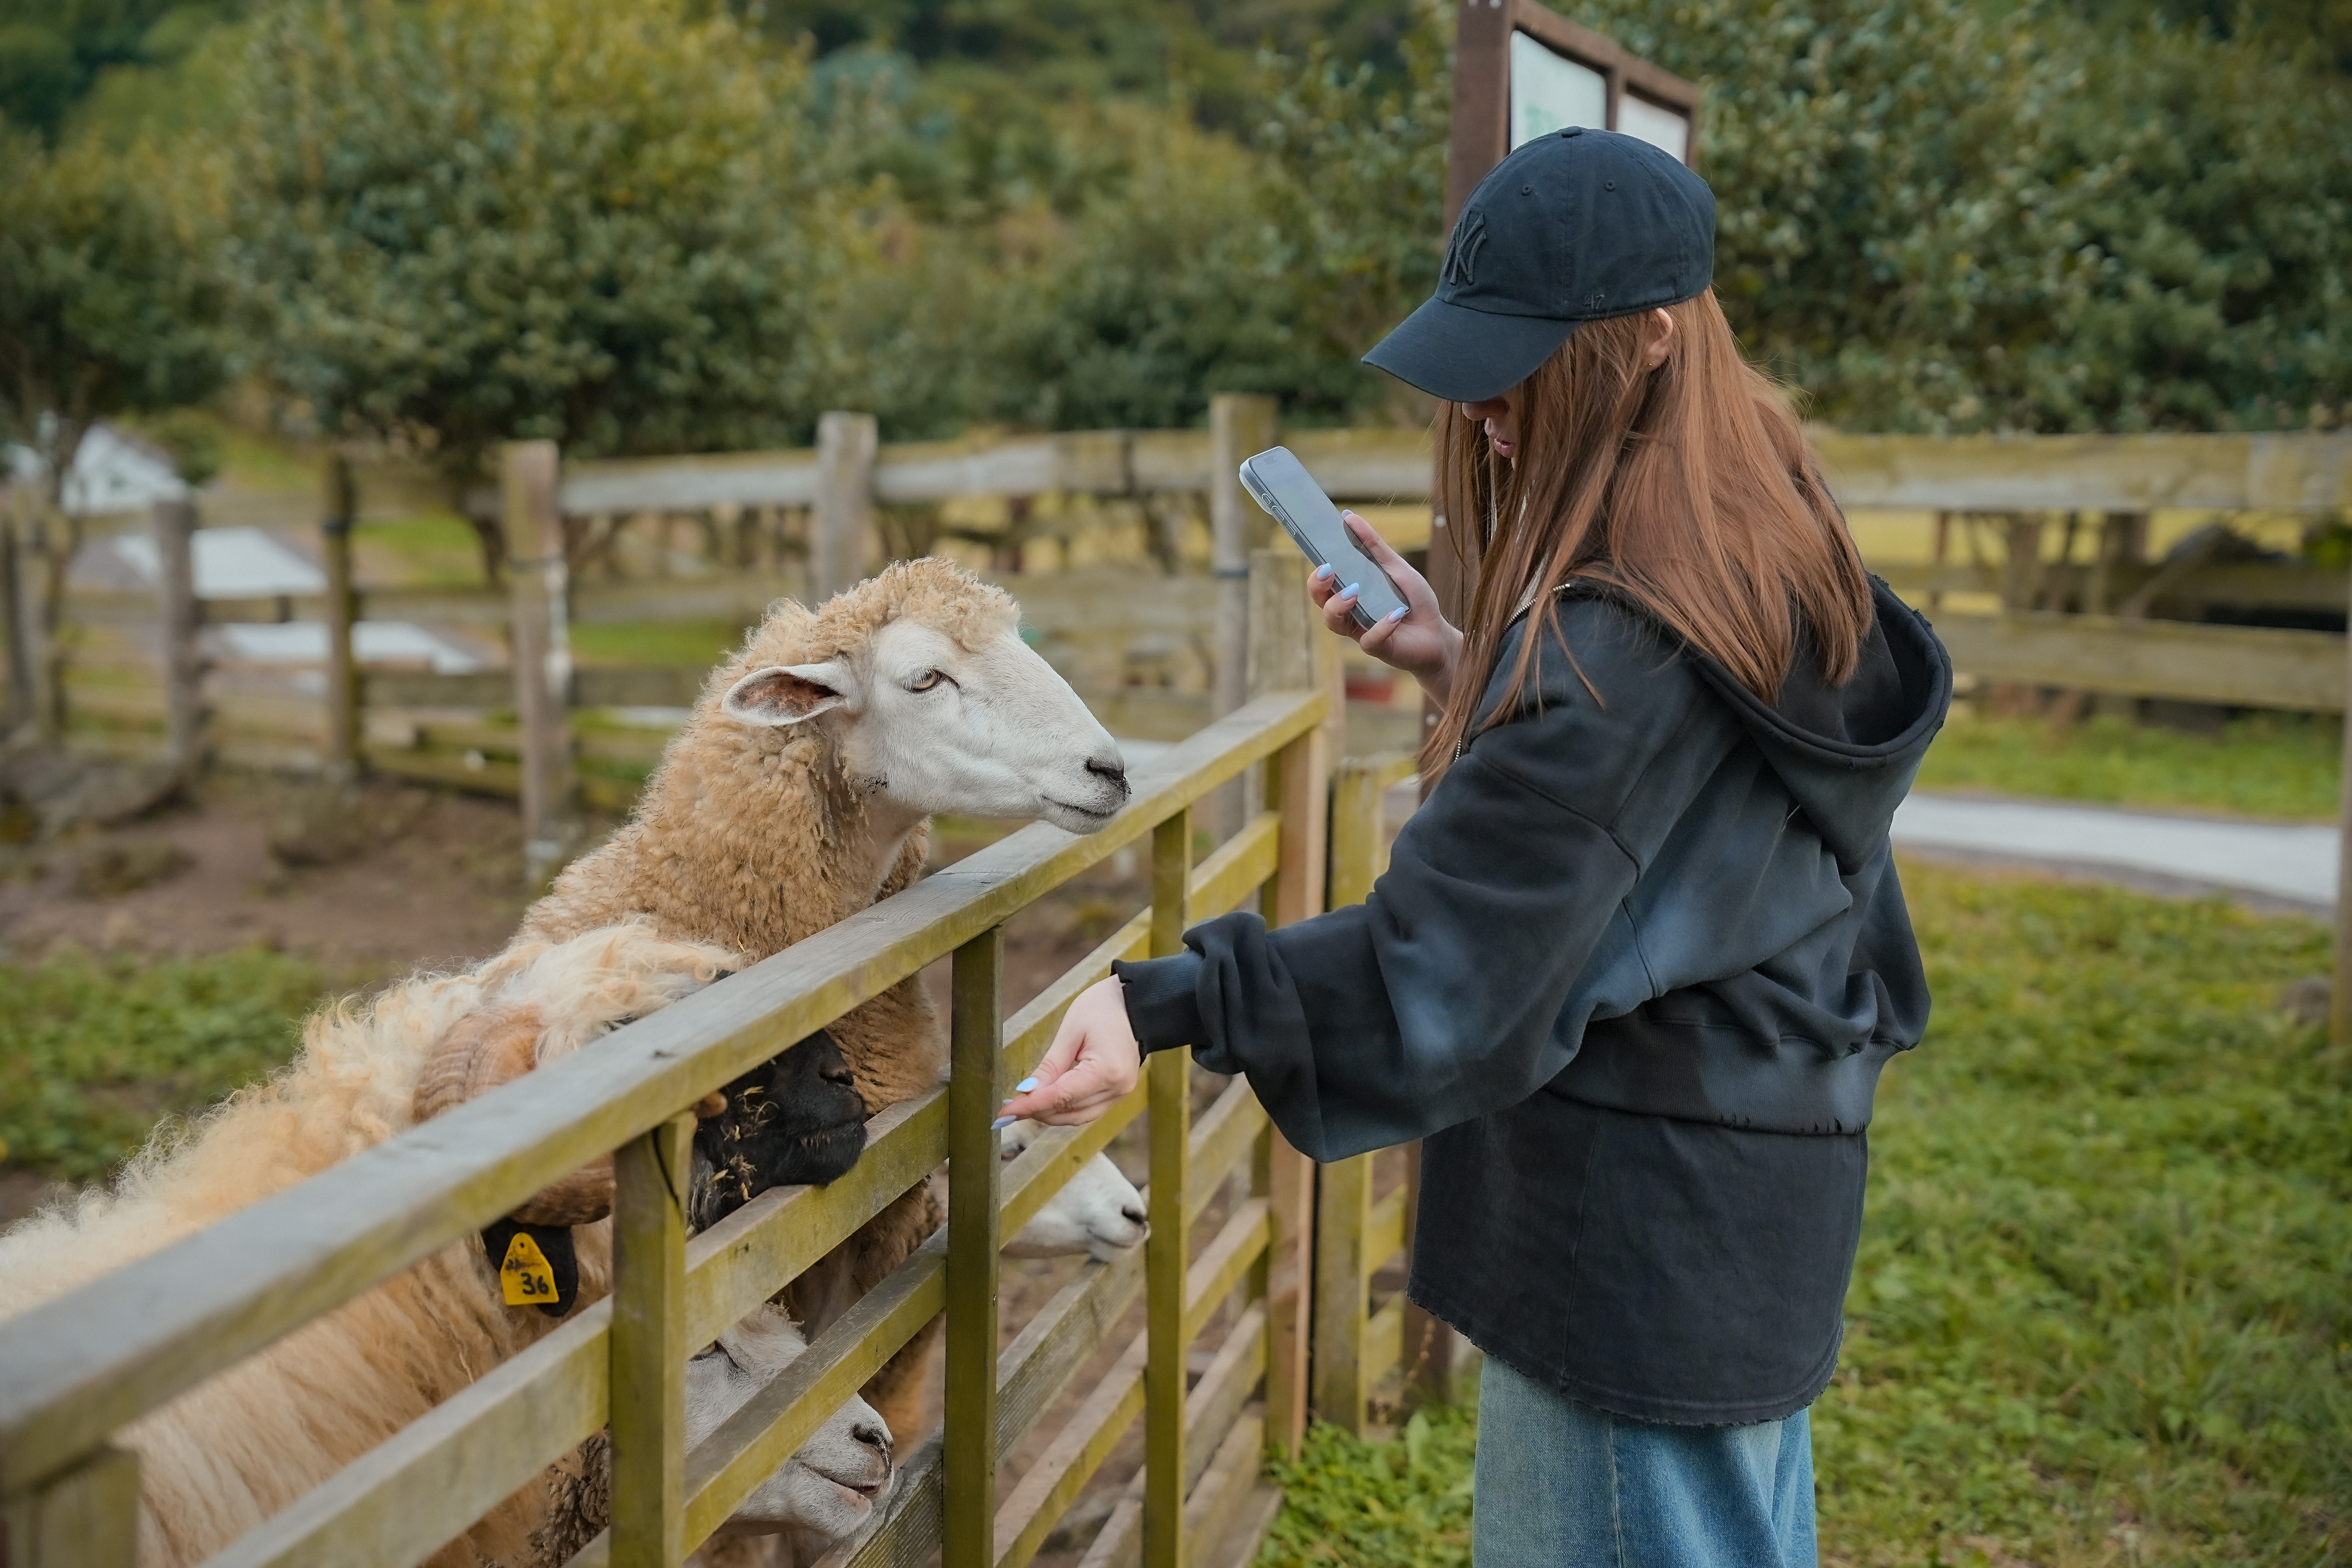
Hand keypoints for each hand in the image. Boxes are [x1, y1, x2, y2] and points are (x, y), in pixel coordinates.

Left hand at [995, 977, 1139, 1126]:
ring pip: (1077, 1117)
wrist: (1137, 1002)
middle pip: (1068, 1112)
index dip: (1030, 1106)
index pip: (1060, 1097)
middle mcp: (1116, 1088)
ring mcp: (1119, 1093)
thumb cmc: (1104, 1008)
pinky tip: (1046, 1102)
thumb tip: (1027, 1090)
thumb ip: (1050, 1065)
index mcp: (1106, 1071)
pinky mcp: (1117, 1092)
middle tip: (1007, 1109)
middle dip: (1036, 1112)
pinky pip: (1087, 1110)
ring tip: (1023, 1106)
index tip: (1005, 1112)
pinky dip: (1065, 1108)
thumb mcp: (1071, 1031)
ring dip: (1049, 1114)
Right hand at [1307, 512, 1461, 703]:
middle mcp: (1348, 612)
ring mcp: (1359, 631)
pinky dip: (1381, 626)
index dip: (1315, 570)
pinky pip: (1370, 639)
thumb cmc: (1414, 601)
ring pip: (1334, 622)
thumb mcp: (1396, 568)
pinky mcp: (1377, 648)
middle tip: (1328, 570)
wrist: (1437, 635)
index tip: (1318, 552)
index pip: (1322, 581)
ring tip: (1354, 592)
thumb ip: (1373, 546)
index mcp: (1349, 592)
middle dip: (1318, 586)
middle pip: (1320, 601)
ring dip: (1339, 605)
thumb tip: (1348, 516)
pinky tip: (1395, 615)